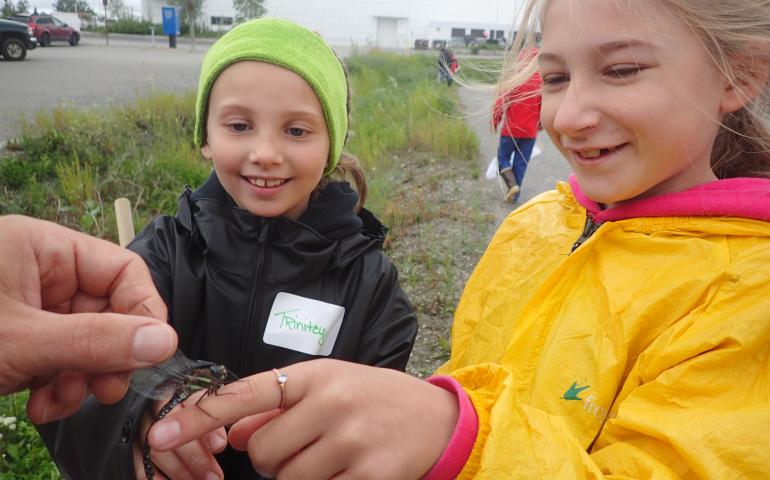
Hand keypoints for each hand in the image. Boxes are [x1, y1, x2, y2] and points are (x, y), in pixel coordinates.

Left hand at [0, 215, 176, 422]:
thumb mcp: (22, 340)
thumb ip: (95, 340)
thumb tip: (165, 342)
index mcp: (44, 248)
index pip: (122, 270)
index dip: (143, 312)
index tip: (150, 353)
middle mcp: (42, 273)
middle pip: (108, 311)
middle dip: (106, 357)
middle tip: (106, 390)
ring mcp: (31, 308)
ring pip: (86, 343)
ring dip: (81, 379)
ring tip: (61, 402)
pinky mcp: (21, 340)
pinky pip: (61, 360)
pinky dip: (58, 387)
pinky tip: (41, 405)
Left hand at [149, 359, 458, 479]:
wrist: (439, 419)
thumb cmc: (375, 399)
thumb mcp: (329, 387)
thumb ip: (278, 407)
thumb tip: (231, 433)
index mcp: (316, 375)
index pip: (246, 392)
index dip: (199, 415)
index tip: (159, 433)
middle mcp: (332, 402)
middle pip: (261, 451)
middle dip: (271, 459)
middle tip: (304, 448)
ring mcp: (352, 440)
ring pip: (286, 478)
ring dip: (298, 477)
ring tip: (331, 459)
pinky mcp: (372, 475)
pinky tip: (349, 471)